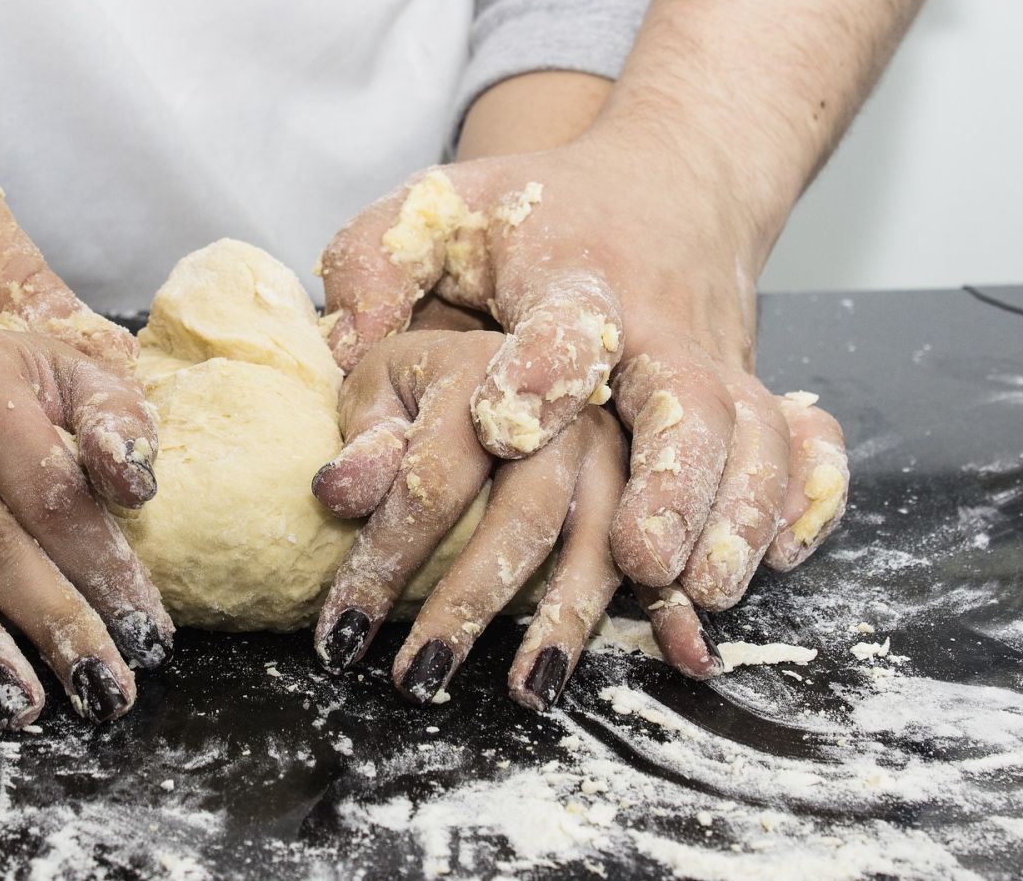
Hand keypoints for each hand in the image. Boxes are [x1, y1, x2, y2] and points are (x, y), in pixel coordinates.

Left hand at [311, 329, 720, 706]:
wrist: (530, 334)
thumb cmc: (433, 374)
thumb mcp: (383, 378)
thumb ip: (364, 431)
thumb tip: (337, 492)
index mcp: (482, 372)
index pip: (431, 478)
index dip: (385, 557)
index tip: (342, 630)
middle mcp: (562, 409)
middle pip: (522, 513)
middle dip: (469, 601)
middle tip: (419, 674)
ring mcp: (618, 449)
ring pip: (603, 540)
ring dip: (566, 619)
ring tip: (527, 689)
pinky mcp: (658, 484)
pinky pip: (675, 548)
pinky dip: (678, 603)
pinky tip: (685, 654)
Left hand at [316, 127, 848, 621]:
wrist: (671, 181)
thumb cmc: (534, 213)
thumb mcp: (439, 210)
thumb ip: (377, 265)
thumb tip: (339, 349)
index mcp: (576, 280)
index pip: (564, 323)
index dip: (540, 372)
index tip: (503, 427)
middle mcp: (661, 327)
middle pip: (688, 401)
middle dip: (670, 483)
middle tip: (637, 558)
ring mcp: (718, 364)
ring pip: (750, 438)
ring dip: (733, 517)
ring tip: (697, 593)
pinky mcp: (751, 393)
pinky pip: (798, 448)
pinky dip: (799, 499)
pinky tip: (778, 558)